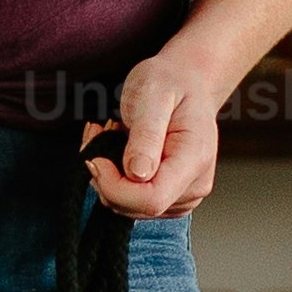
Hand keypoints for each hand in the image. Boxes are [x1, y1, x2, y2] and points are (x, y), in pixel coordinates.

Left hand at [89, 48, 234, 220]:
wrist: (188, 83)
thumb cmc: (171, 83)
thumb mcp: (153, 95)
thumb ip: (146, 135)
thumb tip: (136, 174)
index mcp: (194, 159)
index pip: (151, 199)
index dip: (115, 188)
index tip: (97, 158)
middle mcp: (194, 184)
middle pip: (138, 208)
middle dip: (106, 179)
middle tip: (100, 135)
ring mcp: (184, 195)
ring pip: (129, 207)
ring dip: (107, 177)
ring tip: (109, 136)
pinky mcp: (171, 198)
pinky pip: (132, 202)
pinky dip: (114, 180)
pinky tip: (115, 150)